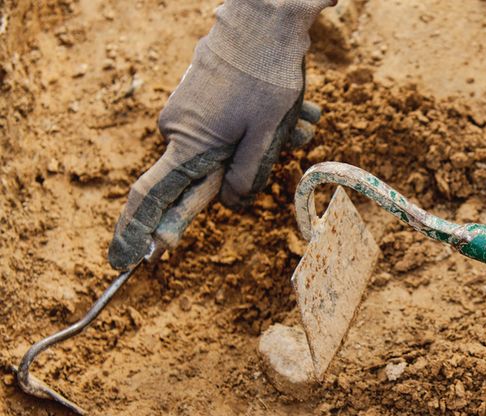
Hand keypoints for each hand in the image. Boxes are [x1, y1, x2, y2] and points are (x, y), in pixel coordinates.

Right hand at [108, 0, 333, 270]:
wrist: (263, 20)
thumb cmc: (267, 78)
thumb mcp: (265, 137)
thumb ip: (246, 177)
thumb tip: (230, 203)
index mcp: (189, 145)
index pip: (152, 198)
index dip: (137, 232)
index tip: (126, 261)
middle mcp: (180, 129)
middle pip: (213, 173)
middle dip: (255, 166)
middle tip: (291, 134)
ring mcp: (191, 111)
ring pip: (235, 148)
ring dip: (271, 141)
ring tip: (299, 116)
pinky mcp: (204, 97)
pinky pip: (238, 126)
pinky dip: (268, 123)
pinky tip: (295, 105)